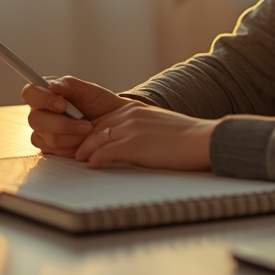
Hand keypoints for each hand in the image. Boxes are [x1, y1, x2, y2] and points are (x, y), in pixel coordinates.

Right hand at [22, 76, 130, 156]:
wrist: (112, 124)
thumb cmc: (99, 104)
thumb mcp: (88, 90)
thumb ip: (69, 85)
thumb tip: (52, 85)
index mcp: (45, 94)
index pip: (29, 93)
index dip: (42, 99)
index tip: (62, 104)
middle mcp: (40, 112)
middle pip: (35, 119)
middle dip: (63, 123)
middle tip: (85, 123)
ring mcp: (43, 132)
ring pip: (48, 138)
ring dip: (72, 135)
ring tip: (87, 130)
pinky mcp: (49, 149)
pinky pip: (54, 151)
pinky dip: (71, 146)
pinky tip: (82, 141)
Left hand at [73, 101, 220, 170]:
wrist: (202, 140)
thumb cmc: (183, 138)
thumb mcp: (156, 124)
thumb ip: (139, 127)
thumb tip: (127, 140)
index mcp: (134, 109)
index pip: (102, 119)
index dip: (89, 130)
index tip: (81, 140)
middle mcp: (129, 115)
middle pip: (95, 127)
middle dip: (82, 140)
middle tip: (73, 151)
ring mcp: (131, 129)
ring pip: (96, 139)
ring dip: (84, 150)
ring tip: (78, 159)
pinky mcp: (134, 145)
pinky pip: (106, 152)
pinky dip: (96, 159)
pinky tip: (91, 166)